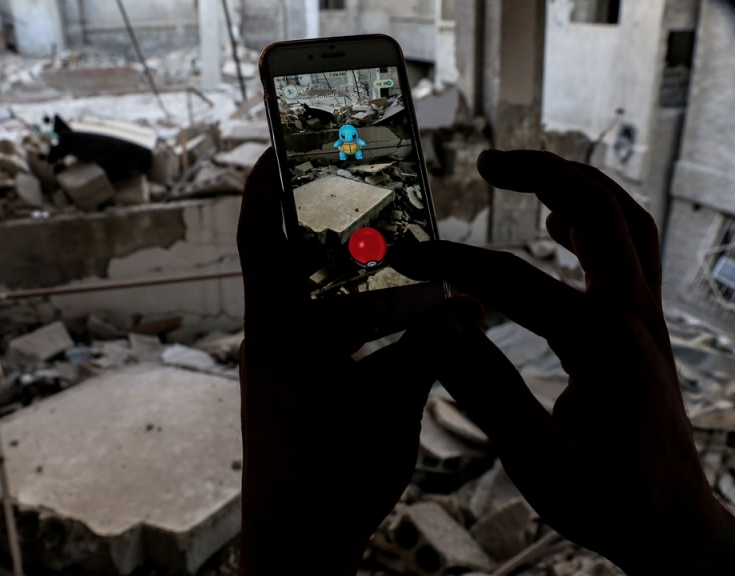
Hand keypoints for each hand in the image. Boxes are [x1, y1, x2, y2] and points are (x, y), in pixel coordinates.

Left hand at [237, 149, 479, 574]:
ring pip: (309, 295)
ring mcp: (282, 366)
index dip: (267, 184)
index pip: (261, 237)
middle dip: (319, 216)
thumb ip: (428, 353)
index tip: (284, 142)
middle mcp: (272, 340)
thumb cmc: (329, 481)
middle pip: (288, 255)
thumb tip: (472, 308)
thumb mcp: (389, 411)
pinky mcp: (295, 390)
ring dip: (341, 268)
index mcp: (280, 333)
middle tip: (363, 188)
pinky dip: (352, 312)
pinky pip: (323, 330)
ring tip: (388, 249)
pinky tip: (391, 317)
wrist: (294, 545)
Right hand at [389, 150, 734, 574]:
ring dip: (577, 184)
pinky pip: (631, 248)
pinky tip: (560, 224)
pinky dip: (598, 219)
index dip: (450, 262)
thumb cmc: (611, 504)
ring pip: (624, 218)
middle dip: (539, 173)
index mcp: (600, 343)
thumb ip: (488, 394)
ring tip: (524, 173)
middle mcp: (631, 314)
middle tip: (486, 161)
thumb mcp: (539, 465)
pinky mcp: (649, 328)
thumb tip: (436, 329)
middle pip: (592, 209)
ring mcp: (647, 317)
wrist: (677, 530)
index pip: (511, 279)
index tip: (402, 253)